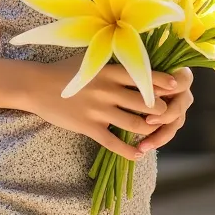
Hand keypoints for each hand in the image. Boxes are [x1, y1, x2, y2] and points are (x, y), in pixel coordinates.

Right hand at [26, 52, 182, 161]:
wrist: (37, 85)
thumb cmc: (65, 70)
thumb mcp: (91, 59)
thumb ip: (113, 62)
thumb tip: (136, 60)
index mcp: (110, 71)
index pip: (145, 77)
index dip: (164, 84)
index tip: (177, 88)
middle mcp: (108, 90)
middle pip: (146, 103)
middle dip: (162, 111)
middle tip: (167, 114)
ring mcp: (99, 110)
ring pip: (136, 125)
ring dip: (150, 131)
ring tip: (155, 133)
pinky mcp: (89, 127)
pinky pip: (115, 143)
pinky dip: (130, 152)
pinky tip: (139, 155)